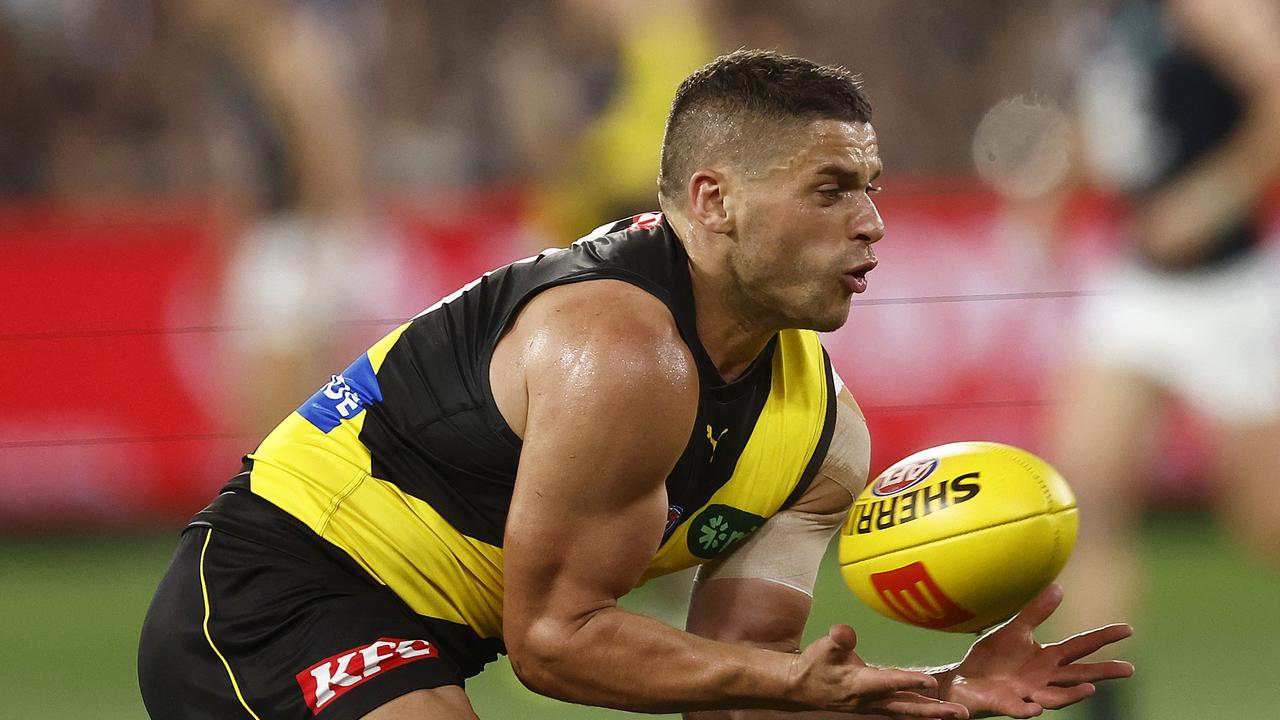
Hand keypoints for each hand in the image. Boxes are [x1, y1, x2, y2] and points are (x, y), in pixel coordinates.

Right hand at [789, 625, 969, 717]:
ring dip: (931, 714)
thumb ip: (837, 640)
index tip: (931, 682)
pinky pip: (901, 711)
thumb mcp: (822, 649)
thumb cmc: (814, 665)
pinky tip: (934, 713)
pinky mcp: (875, 706)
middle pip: (906, 706)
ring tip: (956, 716)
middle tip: (959, 713)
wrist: (801, 688)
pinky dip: (918, 712)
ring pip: (907, 711)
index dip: (909, 681)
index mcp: (859, 684)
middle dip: (933, 711)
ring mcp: (873, 706)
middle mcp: (870, 699)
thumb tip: (844, 631)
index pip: (888, 682)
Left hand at [941, 585, 1133, 717]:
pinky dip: (1028, 710)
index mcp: (1047, 658)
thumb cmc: (994, 657)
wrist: (965, 679)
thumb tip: (1059, 587)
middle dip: (1103, 672)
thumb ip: (1036, 612)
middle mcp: (1044, 679)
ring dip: (1073, 695)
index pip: (1080, 646)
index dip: (1103, 637)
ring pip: (1056, 698)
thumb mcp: (1015, 630)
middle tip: (1129, 669)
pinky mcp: (1007, 704)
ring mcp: (1028, 694)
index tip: (1128, 629)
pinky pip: (1020, 710)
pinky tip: (1036, 709)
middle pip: (1079, 675)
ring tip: (1091, 689)